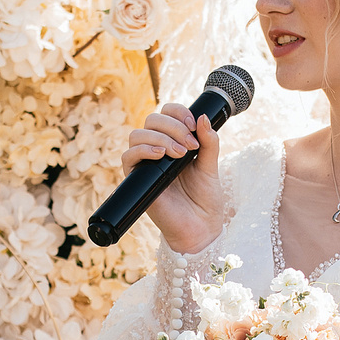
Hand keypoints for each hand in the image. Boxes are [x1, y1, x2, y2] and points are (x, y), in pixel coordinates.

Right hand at [123, 104, 228, 254]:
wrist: (200, 227)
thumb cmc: (205, 199)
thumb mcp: (211, 166)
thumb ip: (209, 142)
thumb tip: (203, 117)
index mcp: (174, 142)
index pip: (166, 113)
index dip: (177, 112)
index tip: (193, 125)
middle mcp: (157, 149)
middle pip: (151, 119)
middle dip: (173, 126)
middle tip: (190, 145)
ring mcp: (146, 164)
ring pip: (138, 134)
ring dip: (160, 137)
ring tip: (179, 154)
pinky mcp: (137, 179)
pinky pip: (128, 156)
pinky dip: (143, 150)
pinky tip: (160, 155)